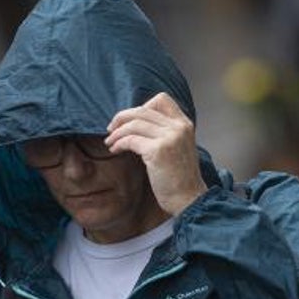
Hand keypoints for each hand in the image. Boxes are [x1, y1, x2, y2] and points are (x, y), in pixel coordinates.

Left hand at [106, 92, 206, 214]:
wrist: (188, 199)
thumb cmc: (179, 178)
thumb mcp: (178, 147)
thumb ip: (164, 132)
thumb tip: (135, 122)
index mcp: (184, 124)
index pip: (161, 99)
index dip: (142, 106)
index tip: (131, 120)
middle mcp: (178, 127)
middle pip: (142, 110)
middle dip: (122, 118)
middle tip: (110, 129)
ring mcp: (169, 138)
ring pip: (134, 124)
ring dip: (117, 132)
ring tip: (110, 142)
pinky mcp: (158, 151)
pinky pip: (130, 140)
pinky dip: (119, 143)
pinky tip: (115, 150)